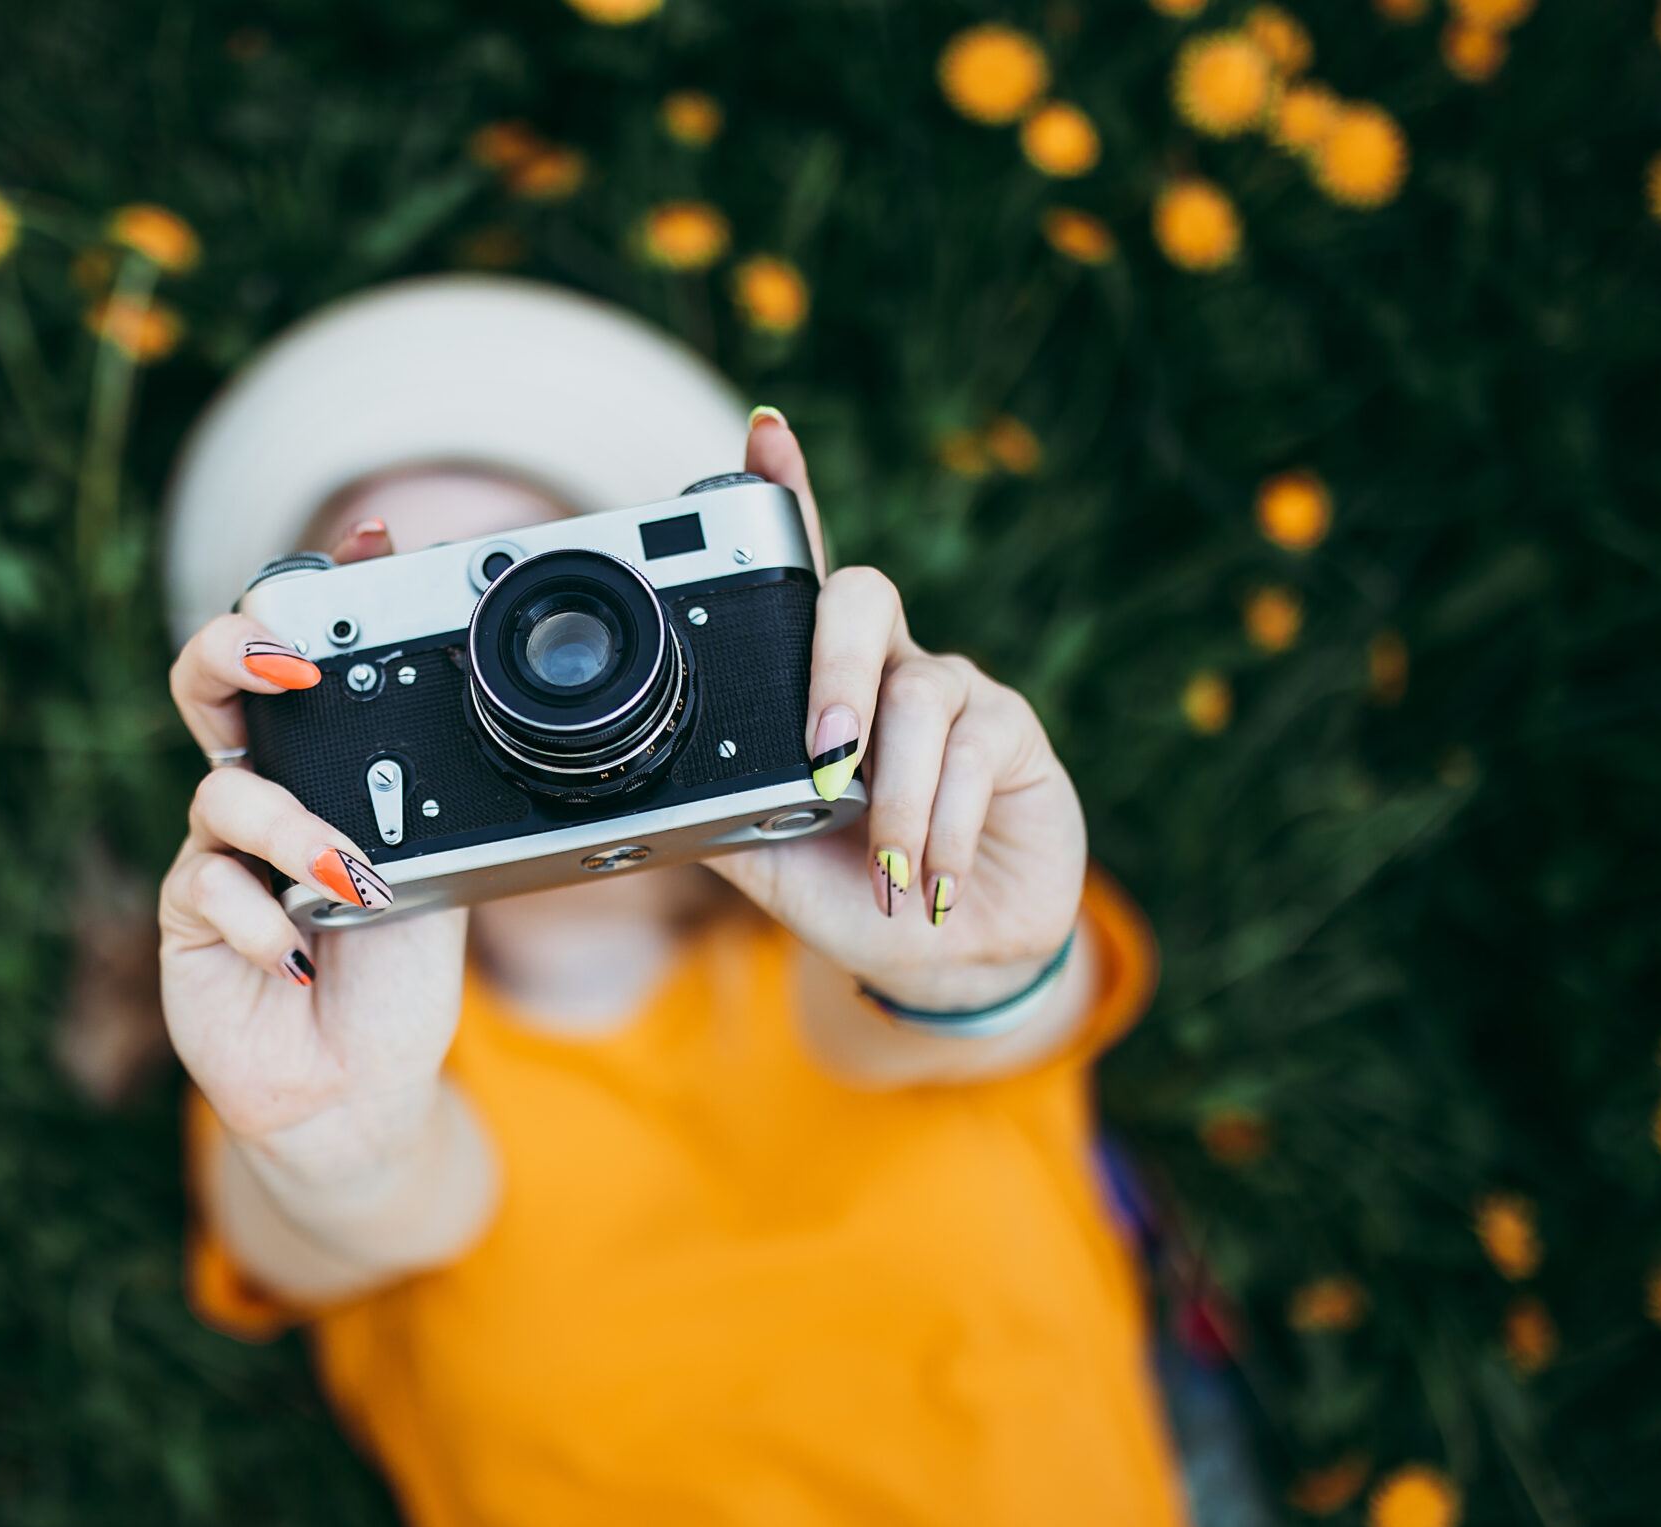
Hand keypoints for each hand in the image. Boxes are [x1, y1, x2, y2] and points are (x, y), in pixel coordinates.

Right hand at [160, 521, 468, 1178]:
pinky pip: (206, 883)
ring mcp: (214, 855)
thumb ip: (423, 806)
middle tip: (285, 661)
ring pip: (224, 791)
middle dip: (234, 648)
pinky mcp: (186, 917)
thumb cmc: (395, 983)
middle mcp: (257, 798)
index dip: (311, 597)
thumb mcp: (435, 879)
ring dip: (293, 832)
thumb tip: (447, 723)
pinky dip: (263, 919)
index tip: (365, 548)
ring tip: (349, 883)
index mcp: (318, 775)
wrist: (360, 1092)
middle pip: (204, 684)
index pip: (296, 666)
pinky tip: (297, 958)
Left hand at [706, 411, 1088, 1010]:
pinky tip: (933, 876)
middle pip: (863, 598)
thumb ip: (724, 809)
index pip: (799, 572)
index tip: (765, 434)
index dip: (785, 494)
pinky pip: (977, 750)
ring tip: (889, 867)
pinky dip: (945, 824)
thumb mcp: (771, 860)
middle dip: (837, 671)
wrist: (948, 958)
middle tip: (825, 758)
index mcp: (816, 684)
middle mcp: (884, 667)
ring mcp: (954, 693)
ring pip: (917, 696)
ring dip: (898, 796)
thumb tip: (646, 784)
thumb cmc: (855, 894)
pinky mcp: (1014, 733)